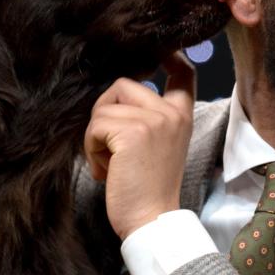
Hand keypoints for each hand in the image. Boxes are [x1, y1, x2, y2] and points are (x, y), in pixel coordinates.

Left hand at [84, 51, 195, 239]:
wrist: (152, 220)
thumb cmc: (148, 188)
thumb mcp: (158, 144)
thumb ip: (148, 117)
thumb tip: (116, 94)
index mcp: (181, 115)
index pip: (182, 72)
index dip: (169, 55)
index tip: (160, 53)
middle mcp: (171, 112)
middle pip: (122, 85)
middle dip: (105, 113)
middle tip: (109, 147)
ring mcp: (153, 120)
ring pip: (103, 107)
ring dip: (95, 136)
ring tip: (109, 163)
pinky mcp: (132, 132)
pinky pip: (95, 125)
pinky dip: (91, 148)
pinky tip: (106, 170)